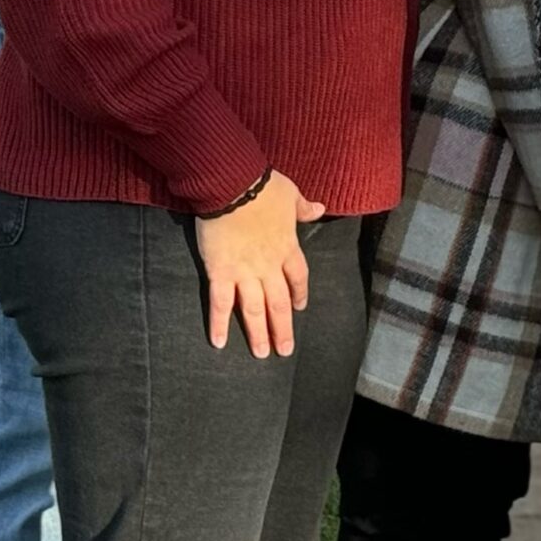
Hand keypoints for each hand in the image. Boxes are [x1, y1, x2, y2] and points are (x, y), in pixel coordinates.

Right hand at [195, 169, 321, 355]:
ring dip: (258, 333)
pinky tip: (219, 342)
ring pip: (254, 309)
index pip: (298, 277)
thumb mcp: (291, 194)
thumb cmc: (263, 187)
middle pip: (279, 302)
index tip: (299, 307)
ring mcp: (245, 271)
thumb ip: (304, 208)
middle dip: (282, 328)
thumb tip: (320, 209)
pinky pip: (220, 303)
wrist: (233, 185)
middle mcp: (269, 265)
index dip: (299, 293)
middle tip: (284, 351)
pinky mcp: (220, 272)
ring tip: (261, 354)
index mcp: (288, 247)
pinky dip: (219, 323)